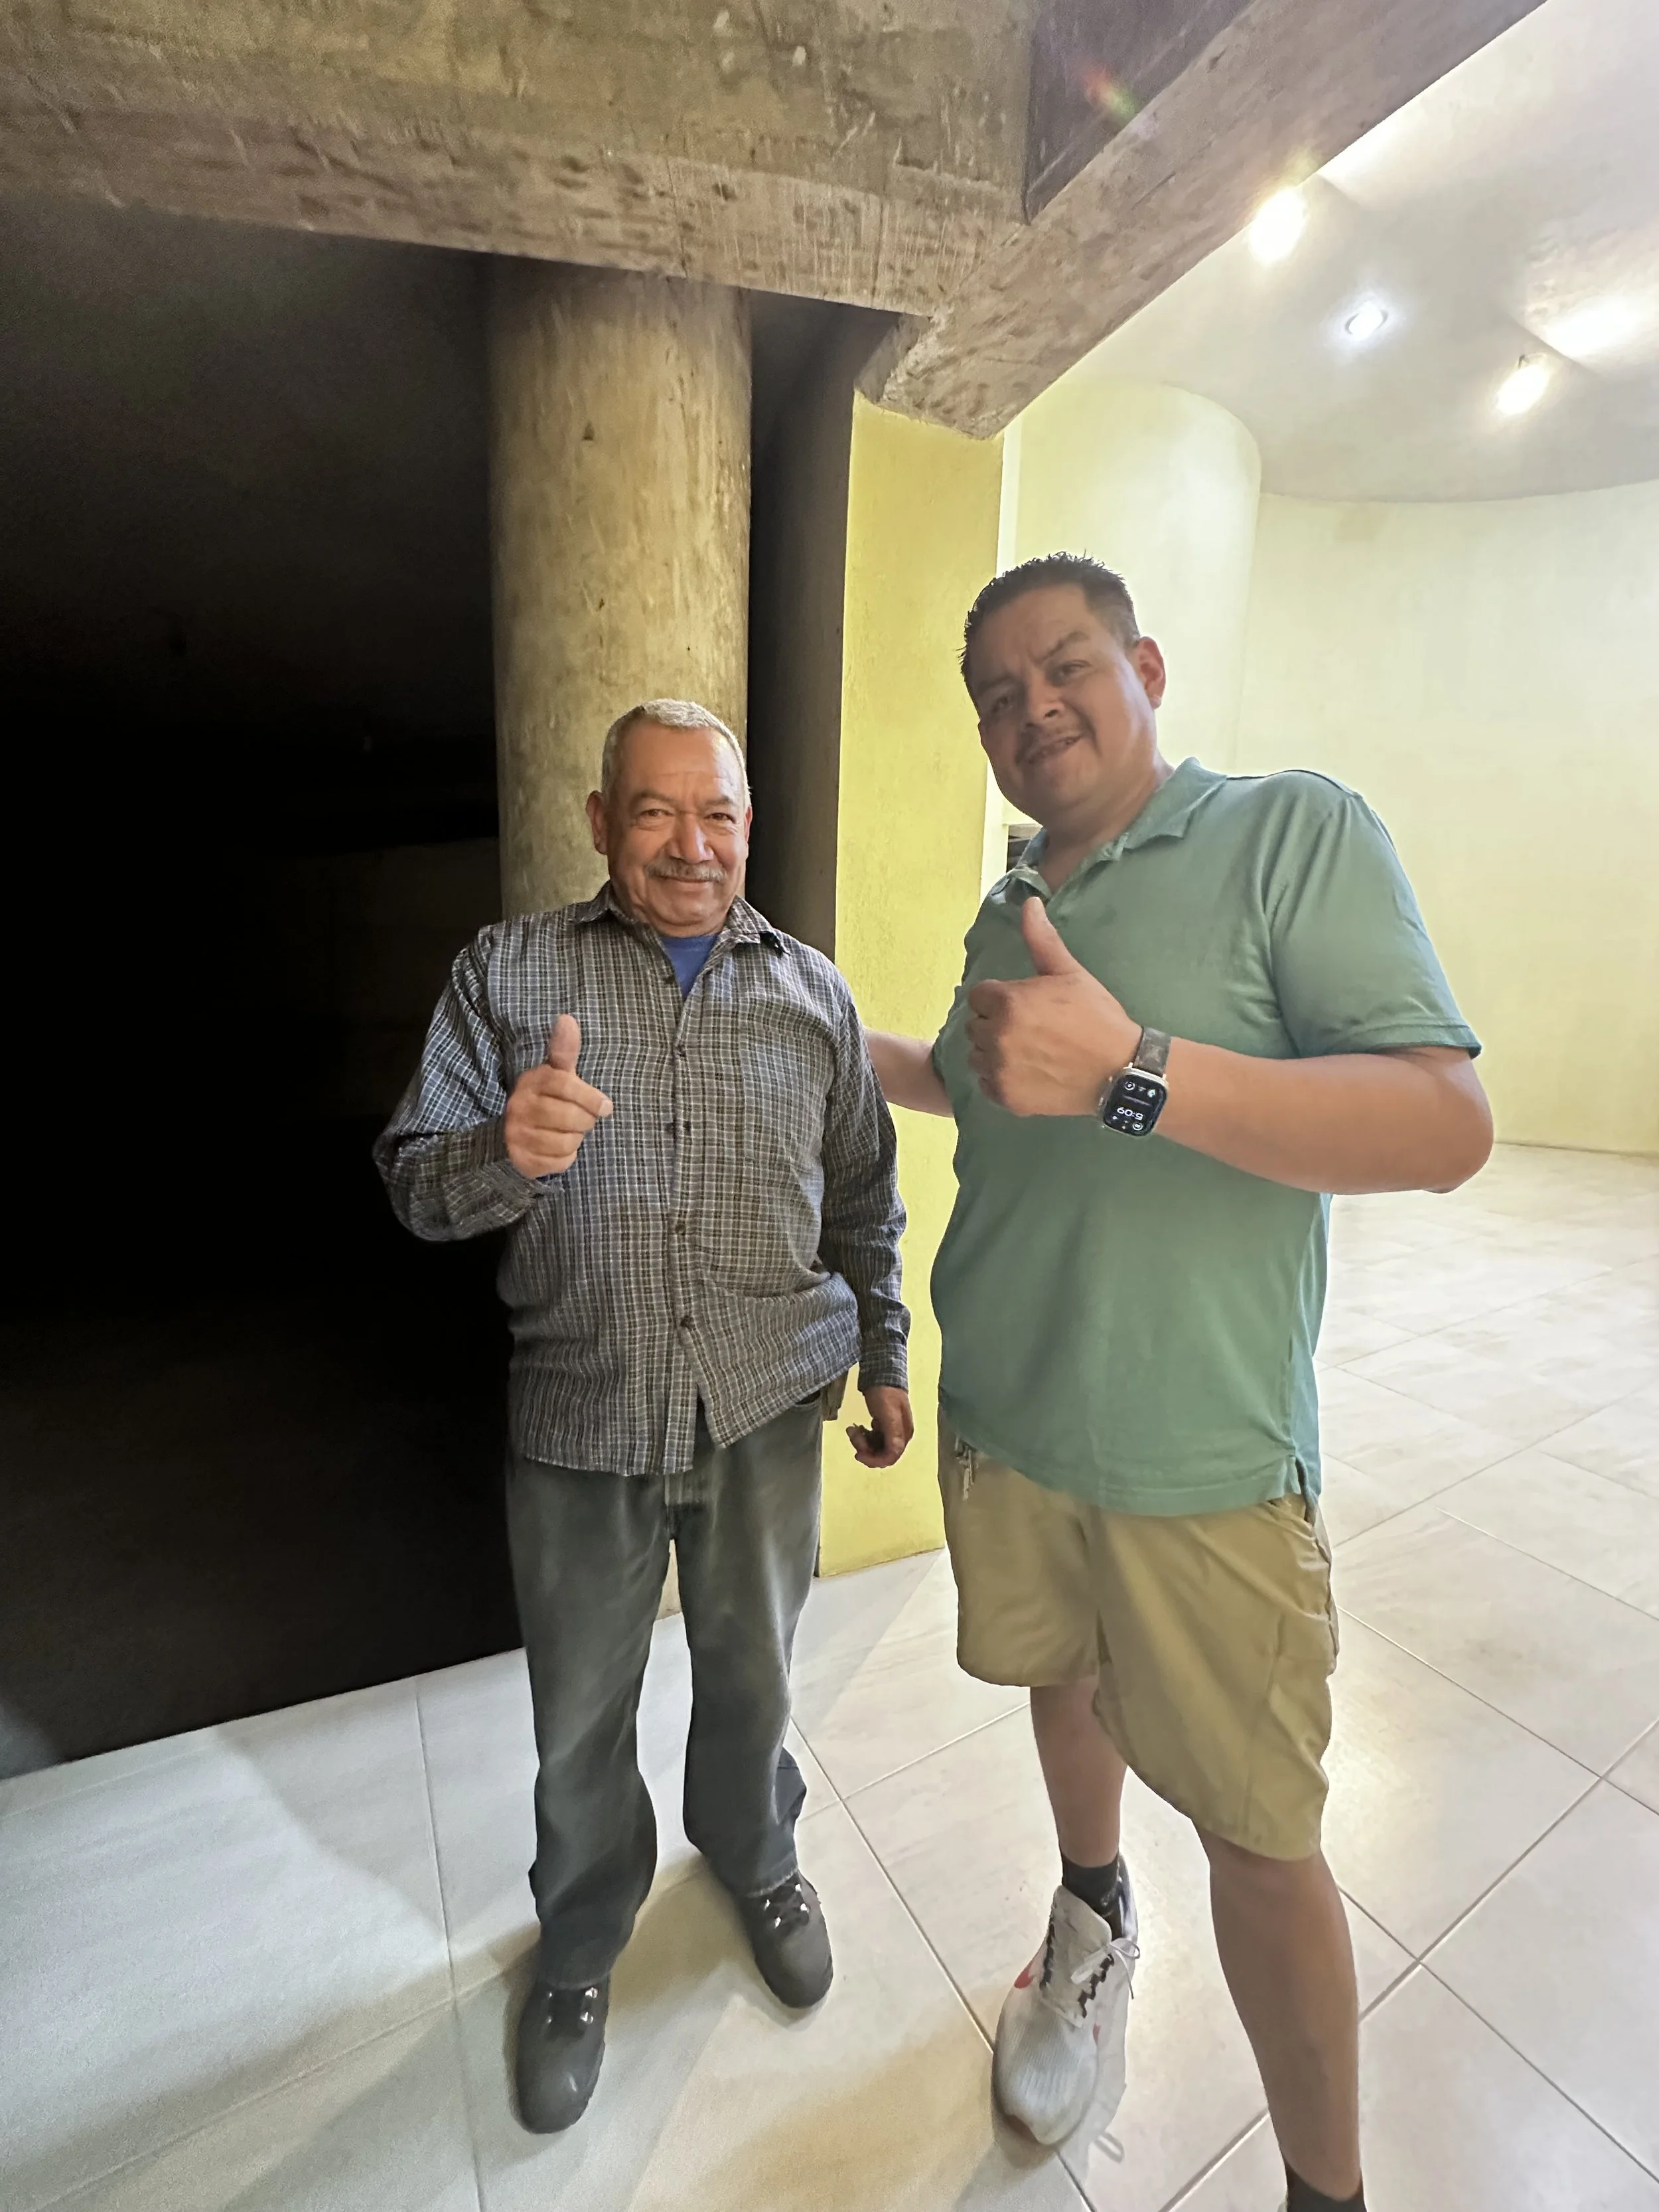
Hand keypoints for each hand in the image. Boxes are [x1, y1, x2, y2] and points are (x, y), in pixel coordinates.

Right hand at [503, 1015, 613, 1176]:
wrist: (516, 1132)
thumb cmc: (548, 1099)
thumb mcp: (557, 1073)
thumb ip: (564, 1050)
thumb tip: (567, 1018)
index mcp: (532, 1082)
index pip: (566, 1086)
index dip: (591, 1098)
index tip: (606, 1107)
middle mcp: (519, 1106)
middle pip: (569, 1117)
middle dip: (585, 1122)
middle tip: (584, 1121)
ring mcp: (517, 1133)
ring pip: (565, 1142)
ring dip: (575, 1140)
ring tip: (569, 1133)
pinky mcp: (520, 1158)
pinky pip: (557, 1162)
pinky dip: (566, 1158)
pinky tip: (559, 1148)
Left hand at [846, 1385, 913, 1468]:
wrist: (881, 1373)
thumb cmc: (885, 1392)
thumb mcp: (888, 1413)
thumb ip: (893, 1434)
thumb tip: (893, 1454)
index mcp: (904, 1434)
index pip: (890, 1458)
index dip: (873, 1460)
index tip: (858, 1454)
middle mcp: (900, 1436)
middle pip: (881, 1454)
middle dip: (865, 1448)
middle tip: (853, 1434)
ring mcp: (891, 1431)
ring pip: (875, 1448)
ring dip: (862, 1442)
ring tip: (852, 1429)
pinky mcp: (883, 1426)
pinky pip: (873, 1439)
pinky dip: (863, 1436)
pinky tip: (857, 1427)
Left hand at [966, 897, 1139, 1115]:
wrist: (1120, 1069)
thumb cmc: (1097, 1017)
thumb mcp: (1070, 973)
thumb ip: (1042, 939)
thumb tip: (1029, 903)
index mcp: (1008, 1002)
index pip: (980, 996)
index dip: (1002, 998)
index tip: (1028, 1006)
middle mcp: (997, 1036)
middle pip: (976, 1025)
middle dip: (996, 1023)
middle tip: (1032, 1029)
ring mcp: (1000, 1070)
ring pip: (978, 1055)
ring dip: (994, 1052)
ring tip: (1030, 1052)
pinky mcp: (1006, 1097)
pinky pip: (986, 1083)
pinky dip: (1000, 1079)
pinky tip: (1028, 1073)